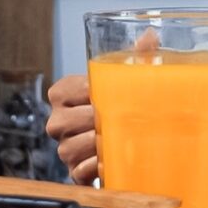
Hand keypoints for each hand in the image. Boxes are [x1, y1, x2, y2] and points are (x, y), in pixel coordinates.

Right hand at [48, 30, 159, 184]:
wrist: (125, 139)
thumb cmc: (122, 102)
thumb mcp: (127, 77)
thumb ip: (137, 56)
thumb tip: (151, 34)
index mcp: (62, 93)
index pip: (69, 91)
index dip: (94, 94)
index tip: (114, 95)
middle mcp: (56, 121)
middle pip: (68, 122)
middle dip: (98, 120)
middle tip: (123, 118)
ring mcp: (64, 148)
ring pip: (72, 147)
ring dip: (98, 144)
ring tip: (120, 139)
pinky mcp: (74, 173)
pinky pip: (79, 171)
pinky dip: (97, 166)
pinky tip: (113, 160)